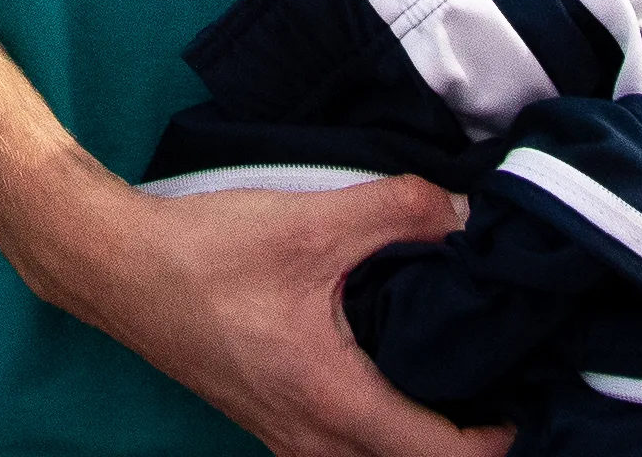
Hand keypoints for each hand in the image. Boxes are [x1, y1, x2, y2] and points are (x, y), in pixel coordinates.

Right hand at [31, 173, 508, 456]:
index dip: (494, 440)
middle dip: (462, 446)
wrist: (116, 266)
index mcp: (332, 402)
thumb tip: (466, 210)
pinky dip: (375, 432)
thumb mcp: (311, 221)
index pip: (438, 456)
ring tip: (452, 388)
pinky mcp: (265, 421)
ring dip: (414, 441)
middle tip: (501, 389)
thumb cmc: (205, 253)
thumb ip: (399, 211)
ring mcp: (282, 437)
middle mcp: (310, 439)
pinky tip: (385, 379)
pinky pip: (337, 451)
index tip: (525, 399)